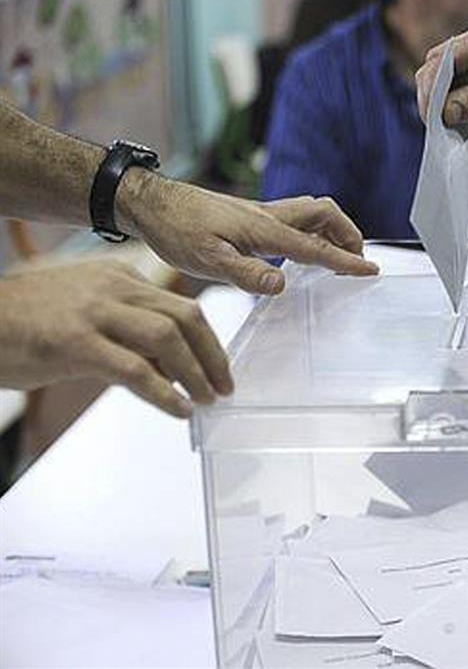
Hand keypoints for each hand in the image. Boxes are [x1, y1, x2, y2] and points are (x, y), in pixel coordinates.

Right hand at [0, 260, 232, 417]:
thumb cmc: (24, 322)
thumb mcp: (84, 311)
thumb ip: (126, 326)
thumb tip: (169, 361)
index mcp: (116, 277)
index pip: (178, 304)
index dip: (206, 339)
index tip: (217, 365)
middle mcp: (111, 288)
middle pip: (184, 316)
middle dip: (213, 355)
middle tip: (224, 385)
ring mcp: (93, 313)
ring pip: (167, 338)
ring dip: (195, 374)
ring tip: (204, 399)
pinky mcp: (75, 343)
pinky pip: (136, 369)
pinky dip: (164, 393)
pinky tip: (177, 409)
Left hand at [118, 171, 378, 294]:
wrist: (152, 203)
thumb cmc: (176, 230)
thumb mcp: (207, 260)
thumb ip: (246, 273)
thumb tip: (282, 284)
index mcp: (266, 230)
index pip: (317, 247)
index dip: (346, 261)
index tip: (370, 271)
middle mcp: (270, 217)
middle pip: (326, 214)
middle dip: (349, 235)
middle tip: (357, 259)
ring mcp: (262, 214)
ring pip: (314, 213)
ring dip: (334, 229)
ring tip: (339, 254)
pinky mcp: (253, 216)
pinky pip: (297, 218)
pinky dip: (314, 230)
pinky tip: (304, 248)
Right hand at [416, 22, 467, 127]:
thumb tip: (444, 113)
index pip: (444, 59)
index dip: (432, 85)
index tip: (432, 113)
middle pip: (435, 71)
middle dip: (431, 98)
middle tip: (435, 127)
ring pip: (440, 88)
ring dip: (439, 108)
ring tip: (443, 132)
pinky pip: (453, 101)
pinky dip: (450, 115)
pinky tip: (453, 130)